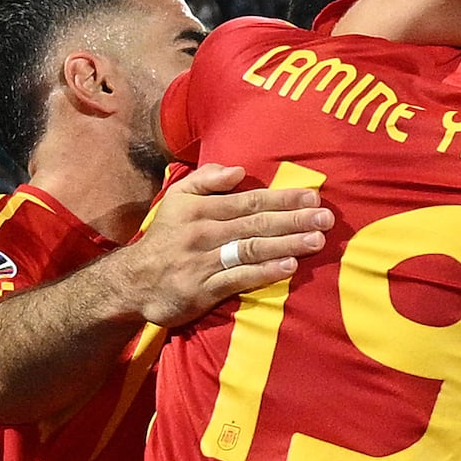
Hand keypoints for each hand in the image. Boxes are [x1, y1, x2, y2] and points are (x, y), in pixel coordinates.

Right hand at [116, 166, 328, 327]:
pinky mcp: (203, 290)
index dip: (282, 199)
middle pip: (256, 224)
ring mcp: (204, 262)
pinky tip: (288, 267)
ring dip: (286, 244)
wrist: (134, 281)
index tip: (312, 196)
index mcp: (201, 209)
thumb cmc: (165, 238)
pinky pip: (239, 278)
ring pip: (251, 249)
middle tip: (326, 218)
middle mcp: (205, 233)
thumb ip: (206, 180)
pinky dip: (265, 273)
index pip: (249, 201)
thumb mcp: (177, 199)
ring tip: (316, 240)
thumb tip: (239, 170)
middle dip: (293, 220)